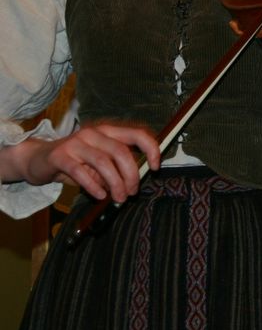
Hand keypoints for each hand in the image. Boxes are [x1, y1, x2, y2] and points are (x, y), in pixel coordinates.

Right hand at [7, 123, 160, 202]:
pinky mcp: (60, 156)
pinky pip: (81, 172)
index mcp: (108, 131)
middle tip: (132, 192)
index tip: (155, 167)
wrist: (39, 159)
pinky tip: (99, 195)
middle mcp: (93, 133)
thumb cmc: (76, 162)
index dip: (151, 148)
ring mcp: (76, 142)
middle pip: (121, 151)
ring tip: (119, 198)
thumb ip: (116, 167)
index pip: (136, 134)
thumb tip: (134, 181)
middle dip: (131, 174)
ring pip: (103, 162)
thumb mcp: (99, 162)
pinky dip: (93, 186)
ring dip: (115, 183)